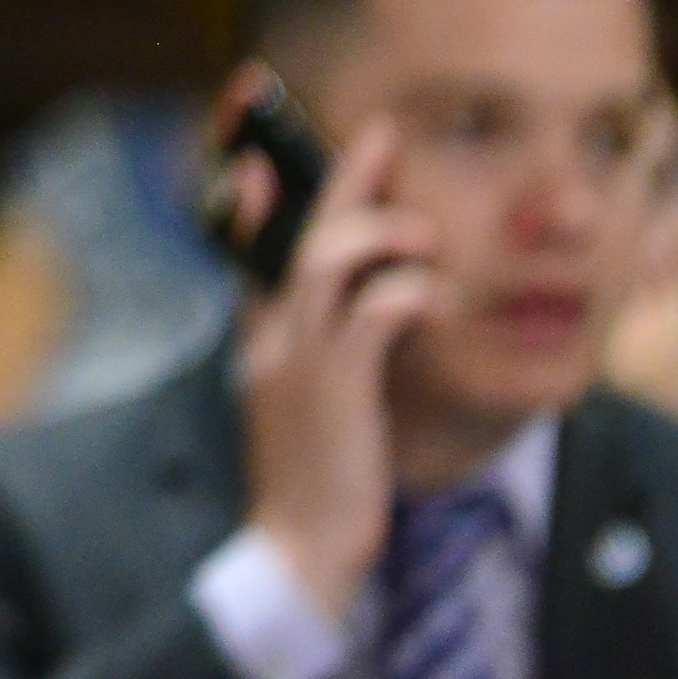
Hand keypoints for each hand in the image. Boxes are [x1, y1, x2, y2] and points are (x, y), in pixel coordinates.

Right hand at [235, 114, 439, 616]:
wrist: (300, 548)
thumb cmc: (318, 471)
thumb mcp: (308, 398)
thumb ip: (323, 346)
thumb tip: (363, 300)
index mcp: (263, 332)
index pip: (250, 241)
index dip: (251, 192)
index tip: (257, 149)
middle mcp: (274, 333)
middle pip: (301, 232)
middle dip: (338, 176)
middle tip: (381, 130)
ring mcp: (301, 358)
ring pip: (328, 261)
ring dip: (379, 231)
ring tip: (425, 229)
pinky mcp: (337, 390)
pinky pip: (369, 319)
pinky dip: (400, 292)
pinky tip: (426, 291)